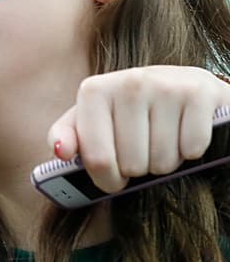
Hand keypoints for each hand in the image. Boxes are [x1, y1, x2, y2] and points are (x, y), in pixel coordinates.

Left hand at [47, 65, 227, 193]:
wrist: (178, 85)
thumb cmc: (124, 113)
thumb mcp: (87, 121)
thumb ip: (63, 136)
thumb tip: (62, 151)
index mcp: (94, 90)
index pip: (97, 160)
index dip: (107, 179)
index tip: (112, 176)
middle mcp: (129, 82)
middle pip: (132, 165)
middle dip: (137, 168)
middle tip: (141, 149)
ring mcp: (166, 85)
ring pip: (163, 162)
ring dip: (164, 162)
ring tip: (161, 140)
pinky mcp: (199, 92)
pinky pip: (192, 150)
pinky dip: (189, 152)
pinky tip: (182, 133)